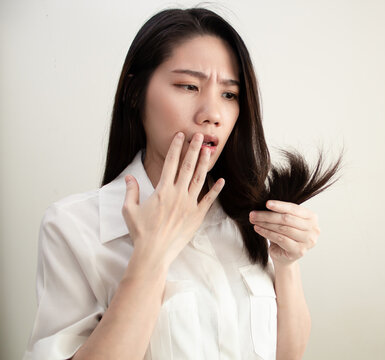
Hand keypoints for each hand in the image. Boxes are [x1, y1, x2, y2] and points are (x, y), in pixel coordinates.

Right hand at [121, 132, 223, 267]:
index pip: (170, 162)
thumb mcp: (129, 209)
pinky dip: (215, 189)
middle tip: (200, 137)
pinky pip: (208, 200)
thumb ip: (131, 191)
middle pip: (188, 166)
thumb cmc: (141, 232)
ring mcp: (189, 204)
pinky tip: (221, 180)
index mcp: (162, 190)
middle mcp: (178, 194)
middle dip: (194, 149)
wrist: (154, 253)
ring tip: (209, 151)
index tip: (180, 136)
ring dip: (204, 164)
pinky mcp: (197, 216)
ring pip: (199, 179)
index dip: (176, 147)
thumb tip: (129, 177)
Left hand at [249, 200, 319, 265]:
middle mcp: (313, 229)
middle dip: (268, 215)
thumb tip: (267, 204)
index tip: (266, 203)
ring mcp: (308, 241)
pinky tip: (258, 229)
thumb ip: (282, 213)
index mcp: (312, 218)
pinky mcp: (299, 251)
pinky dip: (267, 233)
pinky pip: (280, 239)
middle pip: (287, 219)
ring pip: (283, 228)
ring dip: (266, 224)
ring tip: (255, 221)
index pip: (294, 209)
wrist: (284, 257)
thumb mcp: (286, 221)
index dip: (280, 205)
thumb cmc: (286, 236)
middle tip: (254, 214)